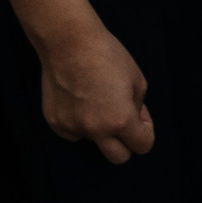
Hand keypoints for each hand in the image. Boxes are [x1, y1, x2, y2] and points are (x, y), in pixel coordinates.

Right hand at [37, 21, 153, 162]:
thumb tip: (136, 122)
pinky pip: (73, 132)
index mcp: (120, 120)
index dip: (146, 132)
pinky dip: (80, 123)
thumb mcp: (137, 81)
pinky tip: (80, 100)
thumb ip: (138, 108)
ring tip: (98, 100)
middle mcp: (94, 129)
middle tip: (125, 124)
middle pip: (118, 158)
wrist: (70, 44)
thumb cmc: (108, 57)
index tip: (141, 118)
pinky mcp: (54, 122)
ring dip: (100, 129)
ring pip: (93, 141)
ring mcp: (71, 127)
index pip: (142, 146)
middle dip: (126, 144)